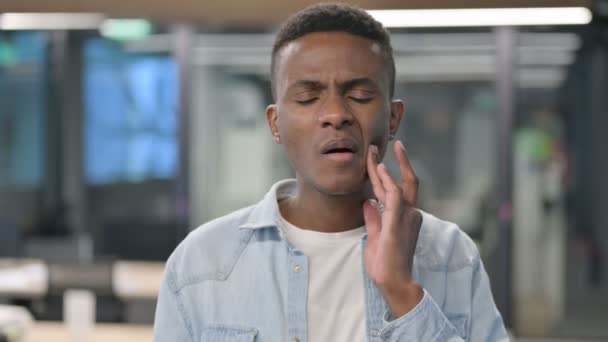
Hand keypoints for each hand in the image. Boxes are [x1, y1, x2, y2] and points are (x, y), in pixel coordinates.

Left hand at [364, 140, 423, 317]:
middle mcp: (409, 214)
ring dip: (383, 168)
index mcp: (404, 217)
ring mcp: (406, 218)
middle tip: (377, 146)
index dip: (384, 174)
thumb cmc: (385, 263)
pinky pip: (395, 197)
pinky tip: (380, 169)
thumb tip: (367, 202)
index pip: (395, 189)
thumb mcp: (374, 237)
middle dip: (396, 161)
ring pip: (397, 185)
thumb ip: (373, 219)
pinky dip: (388, 181)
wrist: (393, 281)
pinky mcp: (398, 223)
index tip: (377, 159)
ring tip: (372, 153)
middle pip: (404, 181)